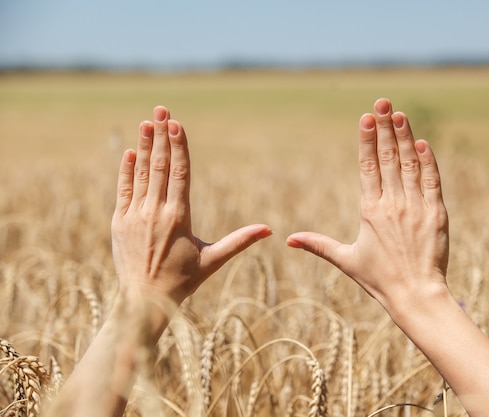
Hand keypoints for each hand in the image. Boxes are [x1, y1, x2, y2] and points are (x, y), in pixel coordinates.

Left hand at [112, 106, 271, 304]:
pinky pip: (123, 190)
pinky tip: (130, 153)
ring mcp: (134, 216)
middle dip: (162, 136)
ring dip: (144, 147)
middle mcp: (155, 212)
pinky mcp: (119, 222)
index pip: (179, 173)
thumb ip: (240, 241)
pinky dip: (127, 171)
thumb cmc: (183, 280)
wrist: (143, 301)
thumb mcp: (214, 260)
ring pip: (141, 174)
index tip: (176, 123)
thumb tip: (269, 230)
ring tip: (146, 124)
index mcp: (179, 218)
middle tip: (161, 110)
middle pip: (160, 166)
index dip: (179, 146)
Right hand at [287, 98, 448, 310]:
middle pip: (388, 158)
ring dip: (405, 137)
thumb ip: (318, 244)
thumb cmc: (379, 279)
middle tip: (383, 103)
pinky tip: (422, 143)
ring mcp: (416, 207)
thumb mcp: (346, 260)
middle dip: (385, 128)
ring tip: (400, 114)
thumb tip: (288, 240)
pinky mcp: (436, 213)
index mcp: (370, 211)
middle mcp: (392, 204)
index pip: (367, 167)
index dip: (367, 140)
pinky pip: (432, 181)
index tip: (366, 117)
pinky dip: (428, 161)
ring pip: (410, 164)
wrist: (415, 295)